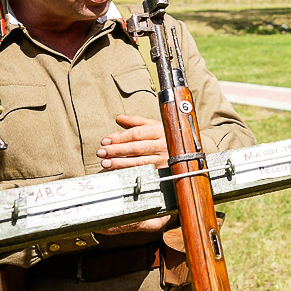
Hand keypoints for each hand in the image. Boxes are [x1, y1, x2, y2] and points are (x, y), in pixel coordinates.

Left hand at [96, 115, 170, 233]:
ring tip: (105, 163)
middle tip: (101, 152)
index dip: (119, 137)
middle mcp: (162, 144)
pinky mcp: (163, 170)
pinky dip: (129, 172)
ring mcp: (163, 159)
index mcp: (160, 130)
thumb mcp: (154, 125)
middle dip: (117, 150)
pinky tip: (118, 172)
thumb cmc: (166, 135)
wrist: (189, 150)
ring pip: (139, 161)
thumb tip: (118, 118)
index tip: (105, 141)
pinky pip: (143, 171)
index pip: (137, 133)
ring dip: (120, 163)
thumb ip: (135, 122)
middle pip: (136, 148)